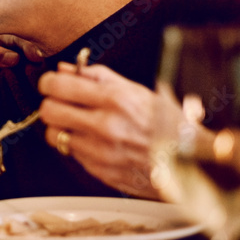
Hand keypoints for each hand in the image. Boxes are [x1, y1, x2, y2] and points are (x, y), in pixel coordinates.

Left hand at [37, 62, 160, 198]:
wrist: (191, 164)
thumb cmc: (168, 125)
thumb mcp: (138, 91)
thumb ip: (98, 76)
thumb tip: (67, 68)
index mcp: (115, 99)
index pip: (58, 86)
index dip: (49, 82)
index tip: (51, 83)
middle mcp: (105, 126)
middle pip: (48, 111)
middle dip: (51, 104)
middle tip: (61, 102)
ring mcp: (100, 152)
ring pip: (54, 135)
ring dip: (61, 127)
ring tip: (78, 124)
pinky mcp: (99, 171)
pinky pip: (71, 154)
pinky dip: (77, 146)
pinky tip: (94, 141)